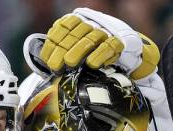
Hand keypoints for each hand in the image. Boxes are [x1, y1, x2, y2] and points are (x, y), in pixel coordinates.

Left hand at [38, 8, 159, 79]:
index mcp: (81, 23)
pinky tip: (92, 64)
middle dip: (63, 49)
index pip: (64, 26)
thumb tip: (43, 60)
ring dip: (79, 51)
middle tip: (55, 65)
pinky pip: (110, 46)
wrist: (129, 58)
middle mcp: (93, 24)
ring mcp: (108, 31)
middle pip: (75, 33)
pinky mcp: (122, 42)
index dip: (53, 41)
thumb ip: (63, 52)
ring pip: (91, 37)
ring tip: (69, 64)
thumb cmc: (98, 58)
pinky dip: (100, 54)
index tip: (47, 59)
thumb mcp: (79, 54)